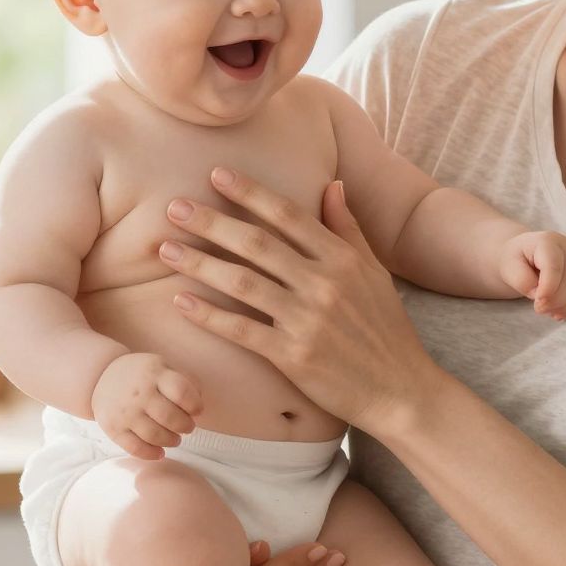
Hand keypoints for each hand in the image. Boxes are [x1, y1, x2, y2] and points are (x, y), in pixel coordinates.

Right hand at [89, 352, 200, 459]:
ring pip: (155, 435)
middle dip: (186, 426)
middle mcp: (138, 393)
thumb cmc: (143, 375)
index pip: (181, 391)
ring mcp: (125, 412)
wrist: (102, 376)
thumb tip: (199, 407)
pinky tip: (160, 452)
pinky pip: (135, 448)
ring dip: (171, 441)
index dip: (195, 405)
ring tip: (175, 439)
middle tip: (187, 427)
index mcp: (154, 374)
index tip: (196, 410)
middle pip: (170, 417)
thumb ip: (185, 381)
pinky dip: (151, 454)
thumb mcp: (163, 367)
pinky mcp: (113, 428)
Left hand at [157, 172, 445, 434]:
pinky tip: (180, 302)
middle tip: (174, 207)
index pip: (289, 215)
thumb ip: (349, 228)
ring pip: (242, 283)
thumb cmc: (385, 330)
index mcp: (343, 259)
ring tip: (165, 249)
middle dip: (211, 222)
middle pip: (257, 243)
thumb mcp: (374, 273)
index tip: (217, 175)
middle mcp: (324, 284)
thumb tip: (332, 184)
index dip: (250, 192)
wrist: (400, 390)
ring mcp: (307, 320)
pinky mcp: (293, 356)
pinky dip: (209, 315)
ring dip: (200, 264)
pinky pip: (241, 329)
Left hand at [497, 230, 565, 319]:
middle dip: (556, 303)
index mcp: (547, 241)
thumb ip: (522, 281)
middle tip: (540, 310)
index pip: (554, 268)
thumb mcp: (508, 268)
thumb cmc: (516, 261)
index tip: (537, 305)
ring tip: (550, 311)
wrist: (526, 255)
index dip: (548, 291)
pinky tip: (561, 310)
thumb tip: (541, 294)